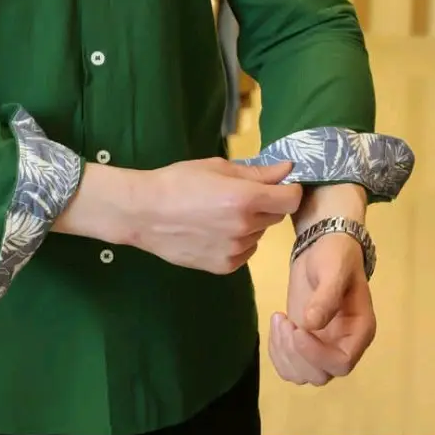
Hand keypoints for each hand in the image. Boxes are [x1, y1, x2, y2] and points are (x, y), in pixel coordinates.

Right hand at [126, 158, 302, 275]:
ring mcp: (236, 250)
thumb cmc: (178, 181)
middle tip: (239, 195)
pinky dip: (239, 240)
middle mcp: (245, 227)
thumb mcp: (216, 167)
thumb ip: (256, 172)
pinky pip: (246, 251)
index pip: (291, 198)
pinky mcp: (225, 266)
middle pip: (276, 216)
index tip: (280, 184)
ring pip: (260, 234)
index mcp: (244, 198)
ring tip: (220, 213)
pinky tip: (214, 230)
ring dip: (251, 223)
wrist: (144, 213)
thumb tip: (287, 169)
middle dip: (267, 203)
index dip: (289, 189)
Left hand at [269, 232, 375, 385]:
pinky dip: (277, 353)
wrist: (323, 247)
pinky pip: (289, 366)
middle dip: (296, 353)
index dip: (317, 355)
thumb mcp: (334, 269)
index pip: (342, 363)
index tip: (298, 330)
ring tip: (279, 319)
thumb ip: (326, 296)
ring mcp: (323, 347)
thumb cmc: (335, 255)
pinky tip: (277, 324)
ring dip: (284, 354)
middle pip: (321, 374)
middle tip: (284, 321)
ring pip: (303, 374)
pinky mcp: (305, 342)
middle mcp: (343, 345)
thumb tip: (311, 324)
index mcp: (359, 331)